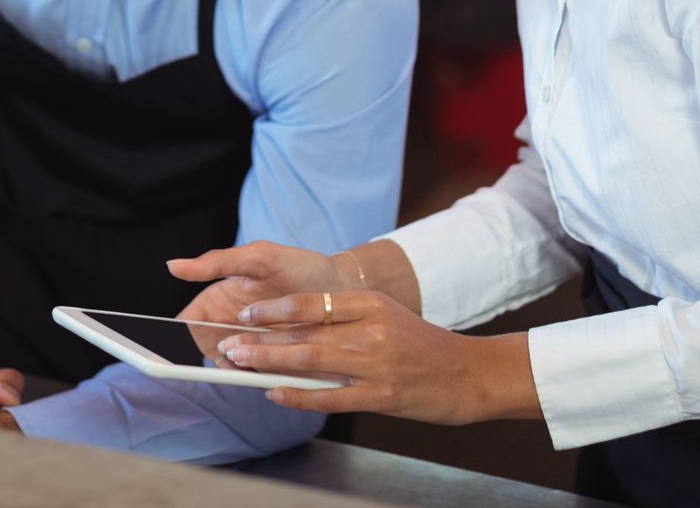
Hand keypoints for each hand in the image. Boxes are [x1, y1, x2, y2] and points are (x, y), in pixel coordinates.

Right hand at [168, 242, 351, 366]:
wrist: (344, 285)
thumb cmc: (300, 266)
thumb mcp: (259, 258)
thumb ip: (218, 262)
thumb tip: (172, 266)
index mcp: (221, 299)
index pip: (189, 322)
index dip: (177, 336)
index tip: (173, 344)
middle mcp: (233, 326)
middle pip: (207, 351)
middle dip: (213, 356)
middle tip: (230, 353)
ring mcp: (255, 346)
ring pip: (234, 367)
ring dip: (239, 367)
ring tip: (256, 358)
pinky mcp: (277, 363)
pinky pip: (260, 376)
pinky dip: (262, 376)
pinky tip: (274, 368)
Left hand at [216, 290, 538, 426]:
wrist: (470, 374)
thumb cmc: (424, 347)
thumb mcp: (388, 319)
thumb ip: (346, 323)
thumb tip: (293, 334)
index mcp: (372, 304)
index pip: (313, 302)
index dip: (275, 308)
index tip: (246, 312)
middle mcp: (372, 329)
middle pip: (305, 333)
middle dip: (262, 340)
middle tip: (229, 344)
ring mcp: (377, 363)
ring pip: (312, 362)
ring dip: (271, 364)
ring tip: (241, 364)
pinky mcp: (382, 395)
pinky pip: (330, 396)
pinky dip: (299, 395)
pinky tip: (276, 394)